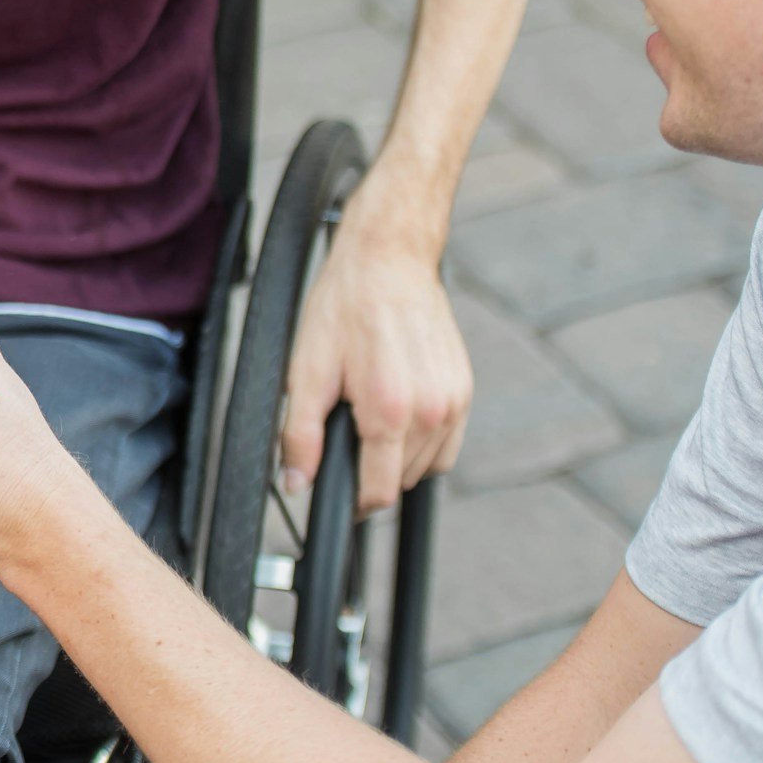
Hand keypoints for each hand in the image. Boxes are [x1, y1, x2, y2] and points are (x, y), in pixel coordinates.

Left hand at [280, 182, 470, 514]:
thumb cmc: (343, 310)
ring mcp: (454, 401)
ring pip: (425, 465)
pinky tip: (396, 414)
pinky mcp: (465, 389)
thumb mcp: (306, 372)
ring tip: (369, 419)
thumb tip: (296, 485)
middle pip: (401, 480)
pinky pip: (446, 443)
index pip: (379, 492)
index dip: (353, 501)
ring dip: (398, 458)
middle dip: (371, 471)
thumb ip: (301, 436)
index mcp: (390, 412)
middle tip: (345, 434)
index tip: (338, 493)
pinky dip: (422, 442)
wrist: (388, 262)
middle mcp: (431, 412)